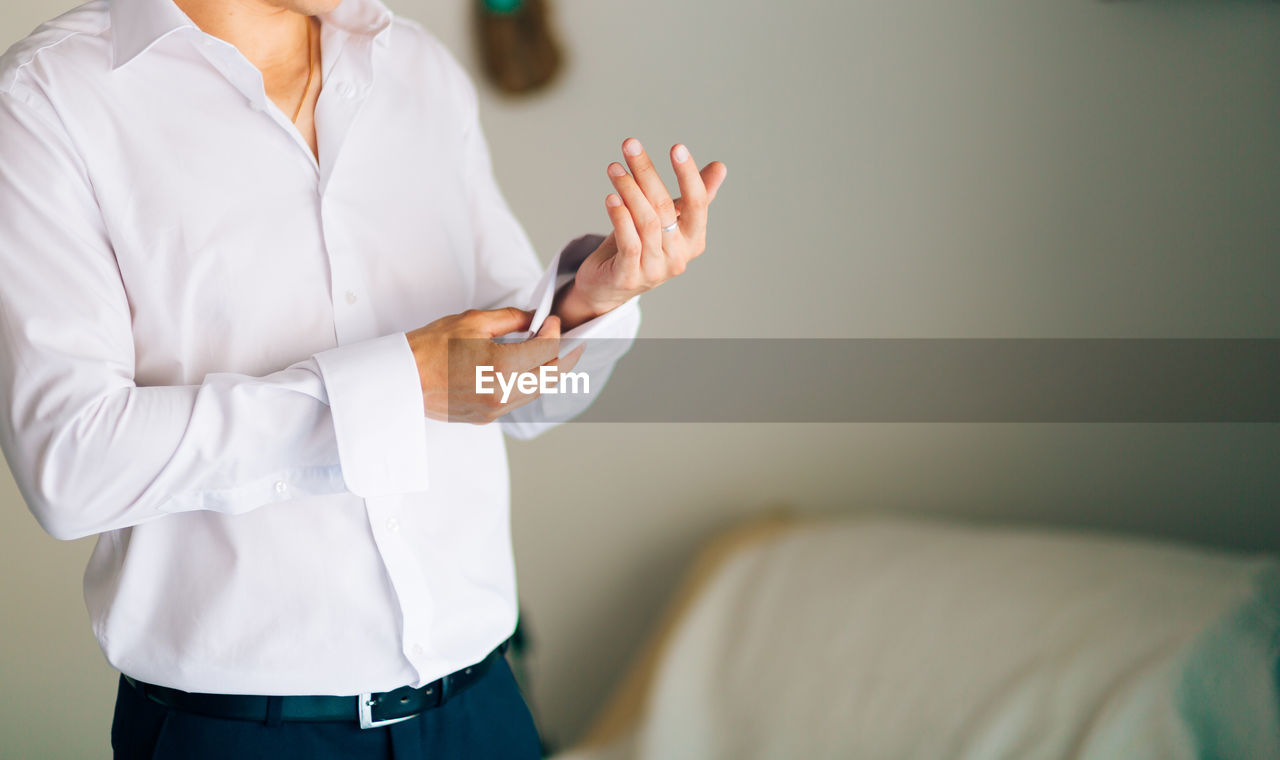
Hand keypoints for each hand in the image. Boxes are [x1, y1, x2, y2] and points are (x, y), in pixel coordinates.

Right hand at [406, 308, 583, 422]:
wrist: (401, 379)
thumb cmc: (430, 347)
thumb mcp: (473, 321)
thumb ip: (512, 319)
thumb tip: (535, 319)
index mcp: (501, 367)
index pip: (546, 349)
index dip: (556, 332)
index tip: (554, 320)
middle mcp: (502, 394)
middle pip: (551, 376)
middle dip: (567, 357)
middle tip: (577, 343)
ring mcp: (495, 410)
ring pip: (538, 392)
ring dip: (550, 373)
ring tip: (558, 355)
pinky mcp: (486, 418)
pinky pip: (519, 401)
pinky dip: (530, 385)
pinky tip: (531, 371)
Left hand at [558, 138, 727, 323]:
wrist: (609, 286)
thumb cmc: (640, 246)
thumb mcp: (666, 220)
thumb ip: (693, 196)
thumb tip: (720, 167)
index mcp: (693, 240)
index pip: (698, 203)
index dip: (688, 175)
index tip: (677, 147)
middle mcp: (679, 257)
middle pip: (665, 207)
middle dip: (646, 172)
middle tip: (630, 145)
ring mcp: (655, 270)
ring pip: (646, 222)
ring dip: (628, 189)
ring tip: (614, 168)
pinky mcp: (630, 277)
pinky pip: (629, 242)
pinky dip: (620, 217)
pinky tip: (610, 198)